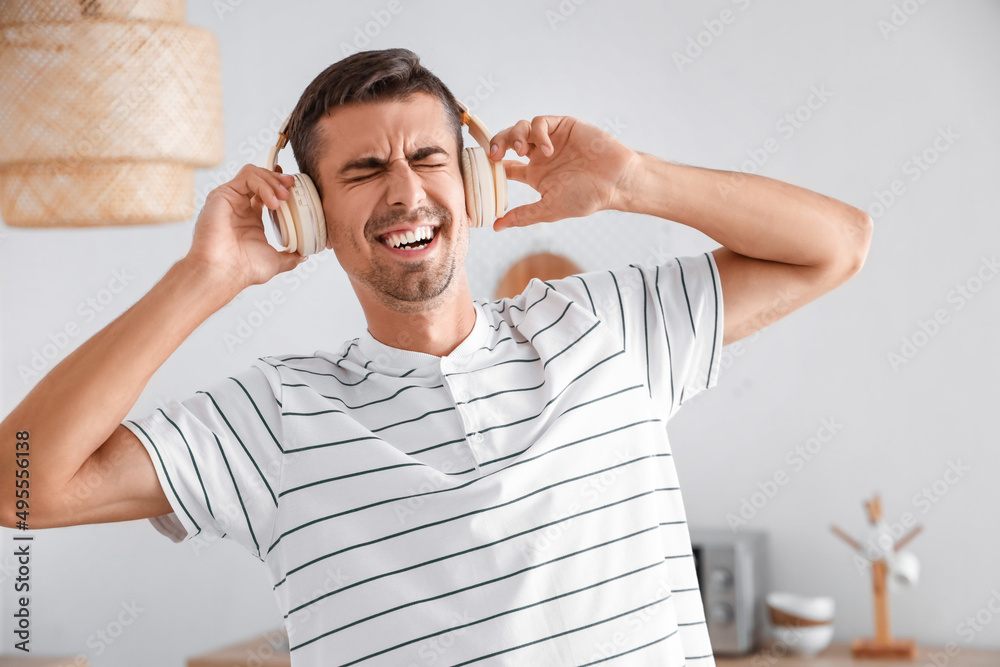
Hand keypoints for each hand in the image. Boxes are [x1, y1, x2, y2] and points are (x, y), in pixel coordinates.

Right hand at [184, 164, 305, 295]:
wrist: (225, 272)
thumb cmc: (243, 269)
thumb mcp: (275, 261)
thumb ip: (290, 256)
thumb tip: (303, 255)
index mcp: (250, 218)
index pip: (265, 191)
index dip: (280, 185)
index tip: (294, 186)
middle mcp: (239, 206)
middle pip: (260, 178)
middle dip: (279, 179)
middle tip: (293, 188)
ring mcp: (230, 199)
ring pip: (253, 173)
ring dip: (273, 181)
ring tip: (284, 196)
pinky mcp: (222, 194)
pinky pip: (246, 177)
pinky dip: (263, 185)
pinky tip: (273, 201)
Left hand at [487, 115, 640, 229]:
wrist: (615, 181)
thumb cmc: (587, 197)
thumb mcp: (549, 208)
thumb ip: (523, 216)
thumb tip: (497, 226)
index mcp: (535, 174)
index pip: (506, 166)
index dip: (493, 165)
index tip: (486, 168)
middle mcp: (541, 155)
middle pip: (508, 142)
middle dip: (498, 144)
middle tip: (494, 154)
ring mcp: (551, 139)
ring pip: (521, 128)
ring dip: (515, 136)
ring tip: (521, 150)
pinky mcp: (563, 126)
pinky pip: (540, 122)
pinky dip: (538, 133)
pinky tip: (547, 149)